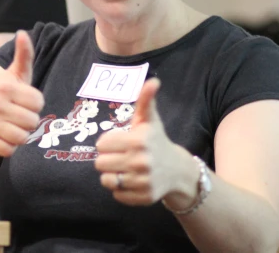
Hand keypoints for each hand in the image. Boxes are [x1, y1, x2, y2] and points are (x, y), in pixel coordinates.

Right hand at [0, 31, 43, 156]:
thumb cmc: (2, 91)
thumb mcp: (15, 73)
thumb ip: (24, 54)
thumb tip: (23, 33)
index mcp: (4, 86)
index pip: (38, 102)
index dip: (35, 103)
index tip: (25, 100)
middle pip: (33, 122)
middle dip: (30, 120)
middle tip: (19, 114)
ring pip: (22, 138)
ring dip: (21, 134)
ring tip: (13, 125)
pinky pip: (9, 151)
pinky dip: (10, 146)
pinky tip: (4, 135)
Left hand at [95, 78, 196, 205]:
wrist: (178, 170)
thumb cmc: (157, 141)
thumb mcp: (150, 120)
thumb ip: (146, 100)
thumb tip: (153, 80)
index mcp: (139, 140)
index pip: (101, 144)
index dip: (108, 143)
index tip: (120, 142)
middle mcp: (141, 161)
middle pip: (100, 163)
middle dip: (108, 159)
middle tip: (121, 156)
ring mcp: (143, 181)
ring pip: (106, 180)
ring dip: (112, 175)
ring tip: (124, 169)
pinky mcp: (144, 197)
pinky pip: (117, 194)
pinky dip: (121, 189)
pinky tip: (133, 180)